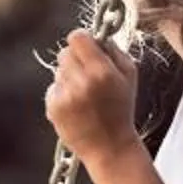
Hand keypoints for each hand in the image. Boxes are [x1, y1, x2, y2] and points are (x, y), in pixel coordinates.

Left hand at [43, 26, 139, 165]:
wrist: (110, 147)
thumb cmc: (121, 110)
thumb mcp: (129, 76)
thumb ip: (115, 50)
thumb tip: (98, 36)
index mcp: (102, 72)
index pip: (77, 37)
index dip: (83, 40)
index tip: (87, 47)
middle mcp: (82, 82)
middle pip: (65, 52)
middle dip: (75, 59)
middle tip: (87, 74)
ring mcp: (66, 96)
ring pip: (58, 70)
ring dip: (69, 77)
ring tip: (84, 95)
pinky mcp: (53, 108)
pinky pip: (53, 88)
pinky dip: (62, 94)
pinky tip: (76, 107)